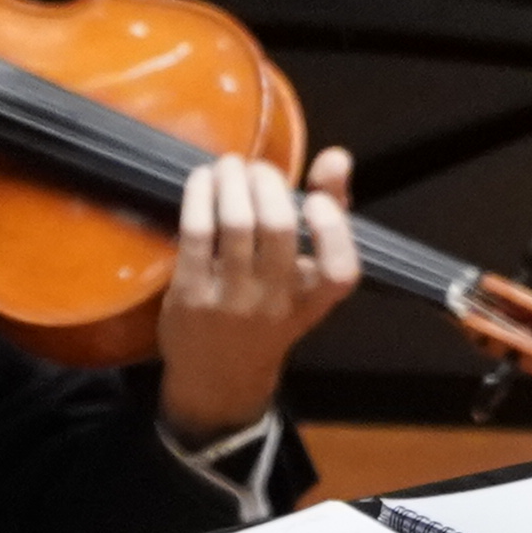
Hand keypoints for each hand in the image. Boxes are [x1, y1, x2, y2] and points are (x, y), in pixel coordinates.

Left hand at [158, 146, 358, 439]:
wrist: (219, 375)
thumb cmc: (270, 314)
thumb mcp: (308, 279)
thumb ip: (331, 216)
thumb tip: (338, 157)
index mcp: (313, 302)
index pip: (340, 271)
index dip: (332, 229)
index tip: (315, 201)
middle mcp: (275, 304)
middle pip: (277, 229)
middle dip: (266, 183)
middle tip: (257, 169)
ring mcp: (230, 301)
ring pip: (235, 224)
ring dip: (231, 181)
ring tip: (228, 166)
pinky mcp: (191, 294)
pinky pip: (197, 233)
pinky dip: (200, 197)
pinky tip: (202, 181)